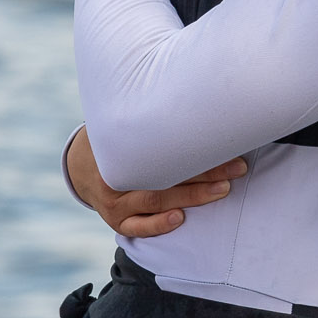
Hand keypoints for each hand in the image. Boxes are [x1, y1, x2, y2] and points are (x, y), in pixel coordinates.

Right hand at [64, 125, 245, 238]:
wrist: (80, 166)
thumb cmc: (116, 138)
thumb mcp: (123, 120)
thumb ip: (149, 115)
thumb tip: (190, 91)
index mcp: (119, 146)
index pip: (163, 149)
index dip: (197, 147)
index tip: (226, 141)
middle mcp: (115, 174)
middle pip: (164, 173)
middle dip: (205, 171)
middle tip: (237, 167)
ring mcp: (114, 201)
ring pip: (157, 199)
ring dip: (192, 196)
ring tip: (222, 190)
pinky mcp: (116, 221)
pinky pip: (137, 227)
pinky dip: (158, 225)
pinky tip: (178, 219)